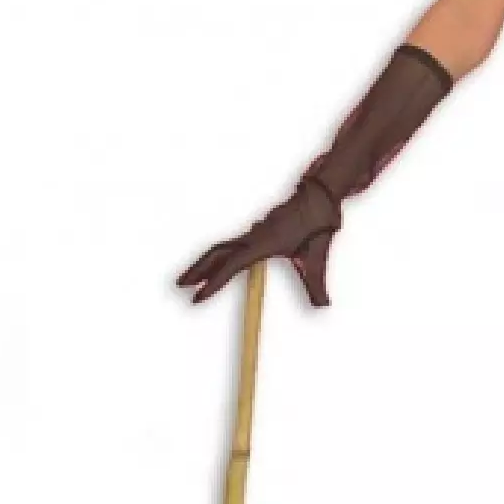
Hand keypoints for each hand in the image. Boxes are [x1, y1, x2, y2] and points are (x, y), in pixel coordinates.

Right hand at [175, 176, 341, 307]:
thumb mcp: (317, 258)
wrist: (319, 196)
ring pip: (221, 249)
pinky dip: (217, 257)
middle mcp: (253, 237)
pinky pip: (230, 246)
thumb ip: (316, 285)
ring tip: (189, 280)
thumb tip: (323, 307)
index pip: (232, 265)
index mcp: (264, 243)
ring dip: (203, 263)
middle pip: (217, 254)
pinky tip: (214, 268)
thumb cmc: (317, 223)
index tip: (198, 298)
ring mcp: (253, 233)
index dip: (214, 282)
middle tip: (181, 286)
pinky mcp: (256, 232)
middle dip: (197, 270)